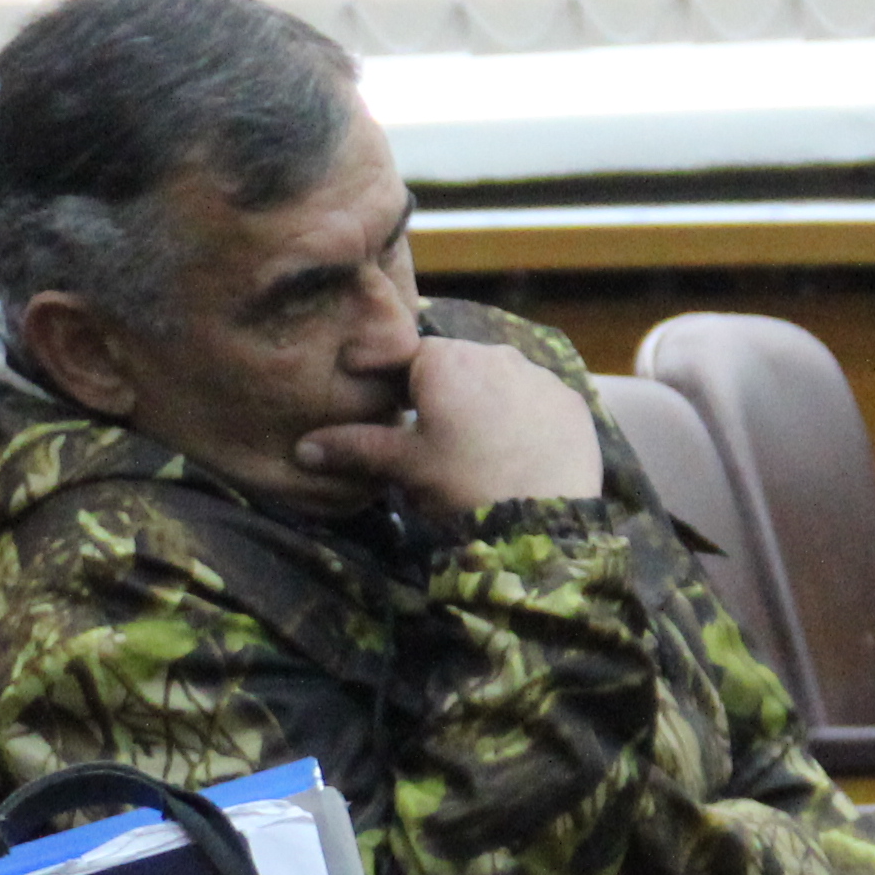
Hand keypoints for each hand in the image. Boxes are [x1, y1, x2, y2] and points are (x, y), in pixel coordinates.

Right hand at [288, 336, 603, 512]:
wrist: (541, 522)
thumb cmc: (461, 485)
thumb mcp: (404, 467)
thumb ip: (354, 447)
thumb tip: (303, 447)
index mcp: (445, 360)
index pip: (408, 358)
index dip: (396, 389)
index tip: (395, 420)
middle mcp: (495, 352)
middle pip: (456, 366)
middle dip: (442, 395)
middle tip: (435, 441)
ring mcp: (539, 376)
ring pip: (499, 381)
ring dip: (485, 404)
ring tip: (479, 451)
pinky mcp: (571, 402)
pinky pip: (536, 401)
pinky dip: (523, 419)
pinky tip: (517, 455)